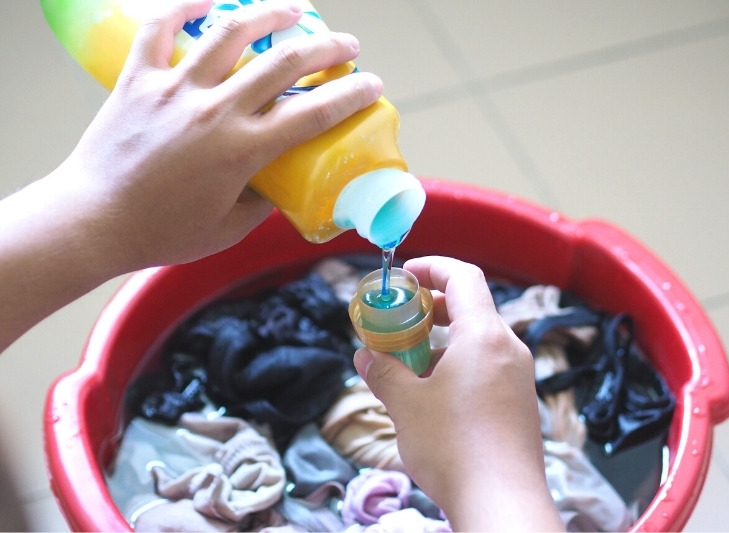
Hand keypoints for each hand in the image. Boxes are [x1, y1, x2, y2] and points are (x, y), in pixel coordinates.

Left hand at [52, 0, 382, 270]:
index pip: (314, 113)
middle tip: (346, 45)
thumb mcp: (228, 229)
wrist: (94, 221)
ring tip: (293, 9)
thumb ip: (261, 202)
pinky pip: (161, 26)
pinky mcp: (139, 79)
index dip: (352, 94)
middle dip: (327, 48)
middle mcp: (214, 110)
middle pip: (284, 62)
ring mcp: (175, 89)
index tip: (371, 84)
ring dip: (270, 14)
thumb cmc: (162, 232)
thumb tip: (277, 182)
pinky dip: (184, 4)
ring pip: (230, 31)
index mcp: (242, 150)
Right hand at [353, 256, 563, 531]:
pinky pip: (488, 367)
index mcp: (485, 335)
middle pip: (472, 307)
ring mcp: (519, 377)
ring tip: (409, 364)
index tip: (406, 274)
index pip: (464, 277)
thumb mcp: (406, 404)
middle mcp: (509, 348)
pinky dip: (459, 365)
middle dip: (432, 308)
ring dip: (443, 342)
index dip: (433, 266)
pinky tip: (434, 395)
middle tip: (400, 321)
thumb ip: (383, 373)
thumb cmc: (453, 446)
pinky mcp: (520, 403)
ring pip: (478, 341)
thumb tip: (364, 357)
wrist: (502, 502)